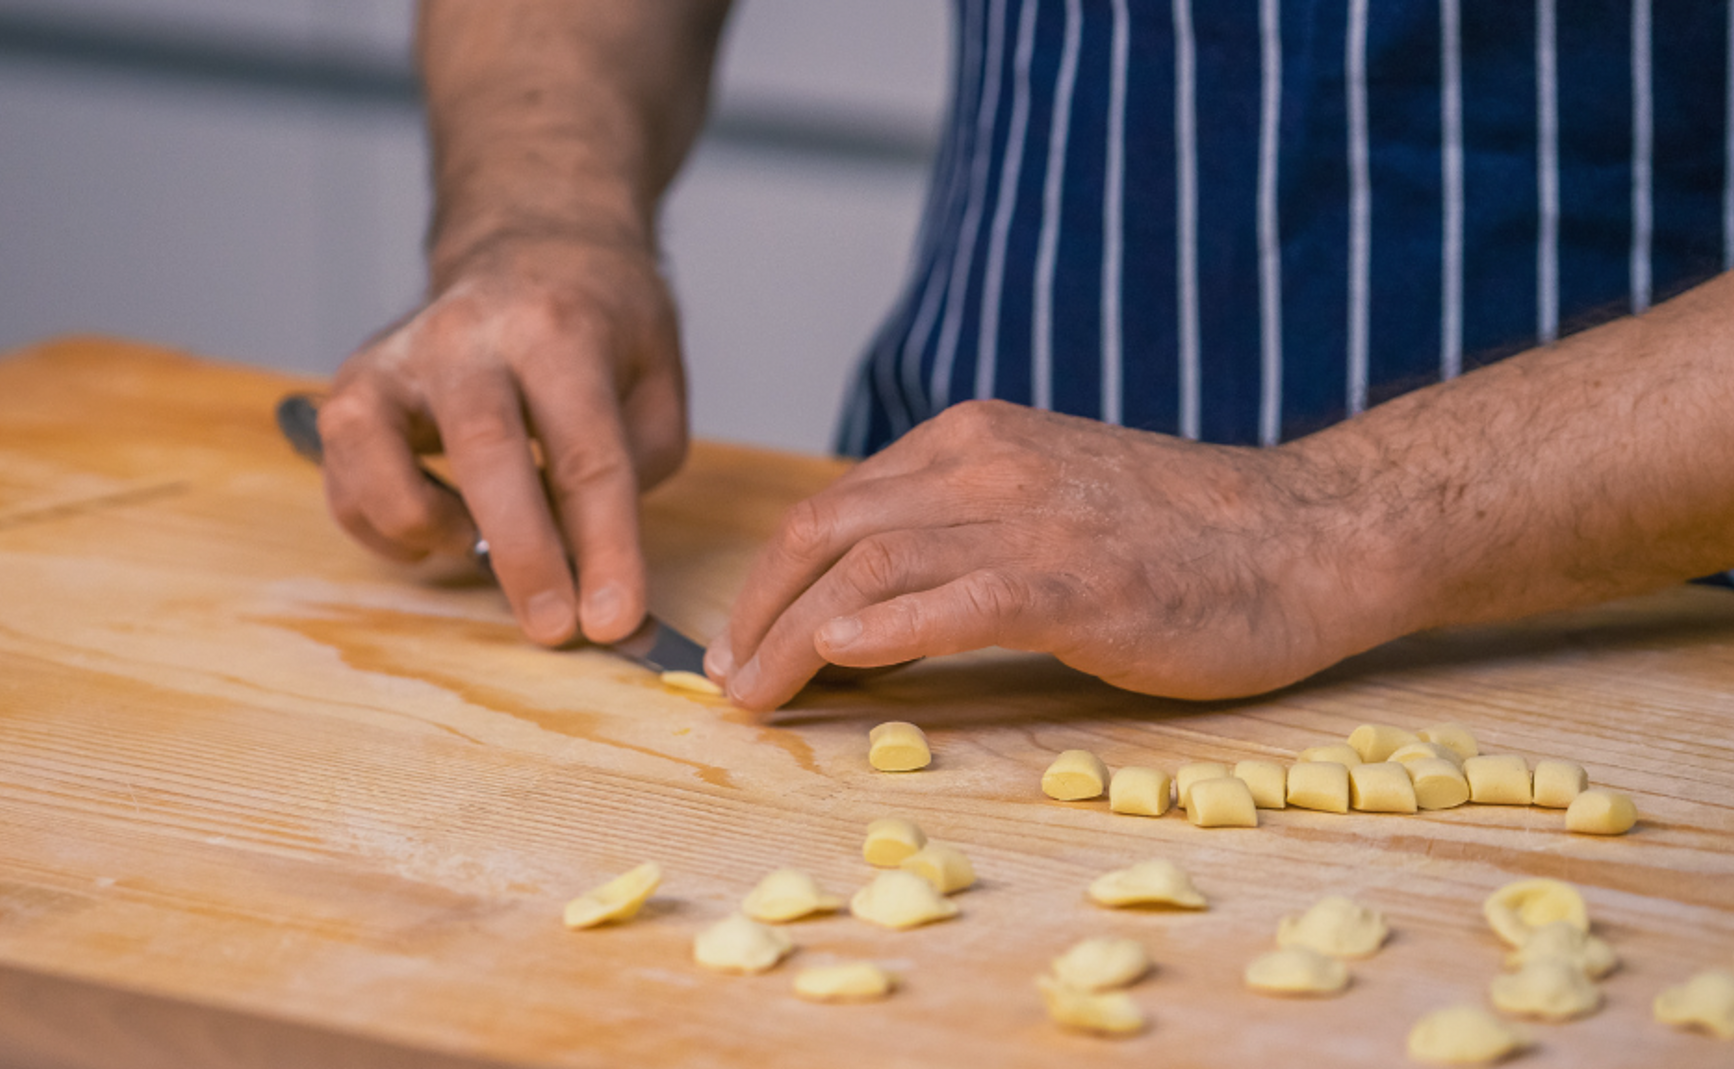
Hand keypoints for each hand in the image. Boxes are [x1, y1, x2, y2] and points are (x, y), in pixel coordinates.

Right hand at [317, 233, 686, 645]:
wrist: (529, 245)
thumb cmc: (597, 321)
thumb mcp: (654, 375)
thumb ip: (636, 462)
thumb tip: (594, 562)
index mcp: (558, 329)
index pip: (586, 453)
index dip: (605, 546)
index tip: (617, 620)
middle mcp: (467, 337)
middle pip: (487, 455)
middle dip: (524, 557)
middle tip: (554, 630)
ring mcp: (396, 360)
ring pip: (379, 463)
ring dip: (432, 532)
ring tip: (477, 544)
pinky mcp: (352, 390)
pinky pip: (348, 484)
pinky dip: (389, 528)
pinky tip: (443, 521)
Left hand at [705, 400, 1405, 709]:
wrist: (1310, 534)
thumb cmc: (1181, 534)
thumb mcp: (1051, 496)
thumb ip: (963, 523)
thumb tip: (869, 593)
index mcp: (975, 440)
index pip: (838, 503)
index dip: (772, 576)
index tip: (742, 638)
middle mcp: (990, 466)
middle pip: (828, 527)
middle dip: (758, 606)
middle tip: (725, 676)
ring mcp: (1035, 520)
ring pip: (871, 562)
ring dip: (794, 632)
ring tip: (756, 692)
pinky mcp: (1081, 583)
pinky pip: (959, 598)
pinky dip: (886, 627)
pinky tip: (838, 657)